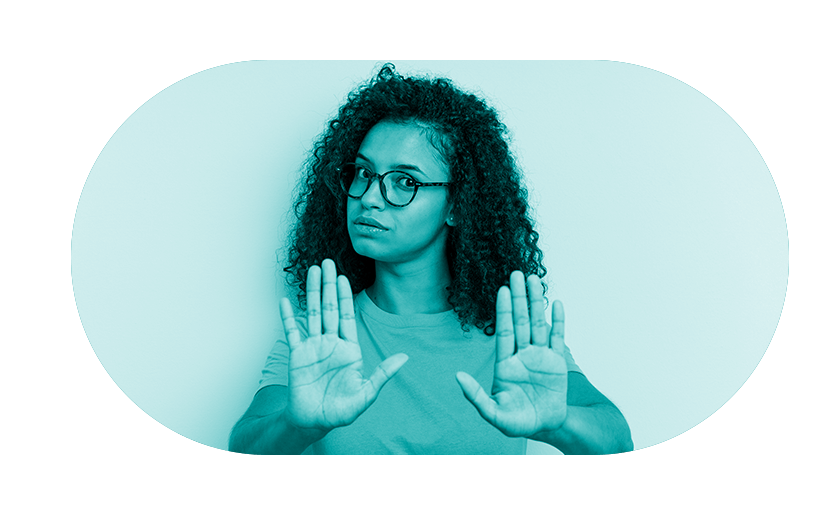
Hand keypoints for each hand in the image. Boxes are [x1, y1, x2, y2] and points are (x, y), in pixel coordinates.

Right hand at [280, 259, 408, 434]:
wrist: (315, 422)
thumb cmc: (340, 411)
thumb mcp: (367, 393)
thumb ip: (384, 374)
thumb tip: (405, 357)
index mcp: (348, 349)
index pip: (347, 316)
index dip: (344, 296)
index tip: (343, 277)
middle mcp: (331, 344)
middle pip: (329, 308)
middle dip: (328, 285)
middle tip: (327, 262)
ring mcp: (313, 347)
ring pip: (312, 313)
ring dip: (311, 292)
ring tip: (311, 271)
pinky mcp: (297, 356)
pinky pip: (292, 332)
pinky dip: (288, 317)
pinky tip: (285, 301)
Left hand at [456, 271, 567, 437]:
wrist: (545, 427)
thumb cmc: (518, 422)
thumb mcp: (493, 413)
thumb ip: (475, 396)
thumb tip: (457, 377)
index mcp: (506, 364)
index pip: (504, 331)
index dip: (503, 310)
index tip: (502, 290)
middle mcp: (522, 355)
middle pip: (521, 320)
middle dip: (519, 298)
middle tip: (517, 273)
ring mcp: (540, 356)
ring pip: (539, 324)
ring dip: (537, 302)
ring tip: (535, 280)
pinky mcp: (557, 362)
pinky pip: (558, 337)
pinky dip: (558, 321)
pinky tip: (557, 303)